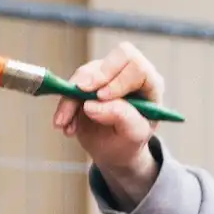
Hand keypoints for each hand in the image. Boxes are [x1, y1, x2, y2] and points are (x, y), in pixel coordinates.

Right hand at [52, 41, 165, 207]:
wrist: (116, 155)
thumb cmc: (132, 146)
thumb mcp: (133, 136)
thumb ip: (122, 118)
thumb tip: (96, 105)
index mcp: (149, 83)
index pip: (134, 64)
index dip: (117, 78)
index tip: (103, 98)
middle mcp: (128, 74)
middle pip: (112, 58)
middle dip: (95, 76)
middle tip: (81, 95)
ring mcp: (105, 77)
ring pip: (86, 72)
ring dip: (73, 97)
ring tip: (67, 125)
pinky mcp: (84, 85)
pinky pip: (69, 87)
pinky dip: (63, 106)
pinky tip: (64, 126)